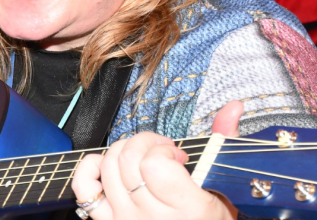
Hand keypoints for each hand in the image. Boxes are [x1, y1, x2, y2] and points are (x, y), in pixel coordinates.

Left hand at [69, 101, 242, 219]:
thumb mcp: (225, 189)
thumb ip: (223, 144)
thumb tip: (232, 108)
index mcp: (187, 209)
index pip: (154, 164)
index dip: (162, 150)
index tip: (176, 155)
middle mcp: (151, 217)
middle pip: (128, 160)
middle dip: (144, 143)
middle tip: (160, 151)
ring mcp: (125, 219)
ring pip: (107, 167)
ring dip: (122, 151)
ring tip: (141, 159)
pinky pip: (84, 188)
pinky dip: (90, 168)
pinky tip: (109, 166)